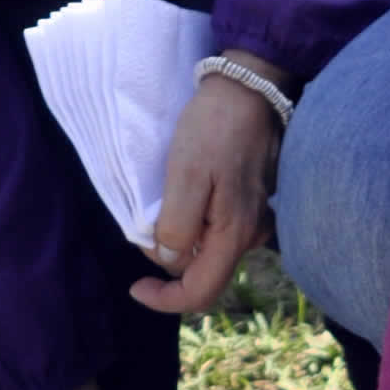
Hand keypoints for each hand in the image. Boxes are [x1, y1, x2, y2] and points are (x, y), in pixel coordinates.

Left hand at [129, 68, 282, 317]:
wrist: (247, 89)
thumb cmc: (213, 129)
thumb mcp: (184, 176)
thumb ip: (176, 226)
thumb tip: (169, 260)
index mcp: (234, 235)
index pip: (199, 293)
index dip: (164, 300)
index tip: (135, 285)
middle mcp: (250, 236)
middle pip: (205, 276)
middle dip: (169, 268)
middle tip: (142, 233)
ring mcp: (254, 220)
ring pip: (211, 253)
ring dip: (180, 245)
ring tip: (159, 211)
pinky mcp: (251, 202)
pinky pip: (219, 232)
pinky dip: (195, 228)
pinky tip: (184, 200)